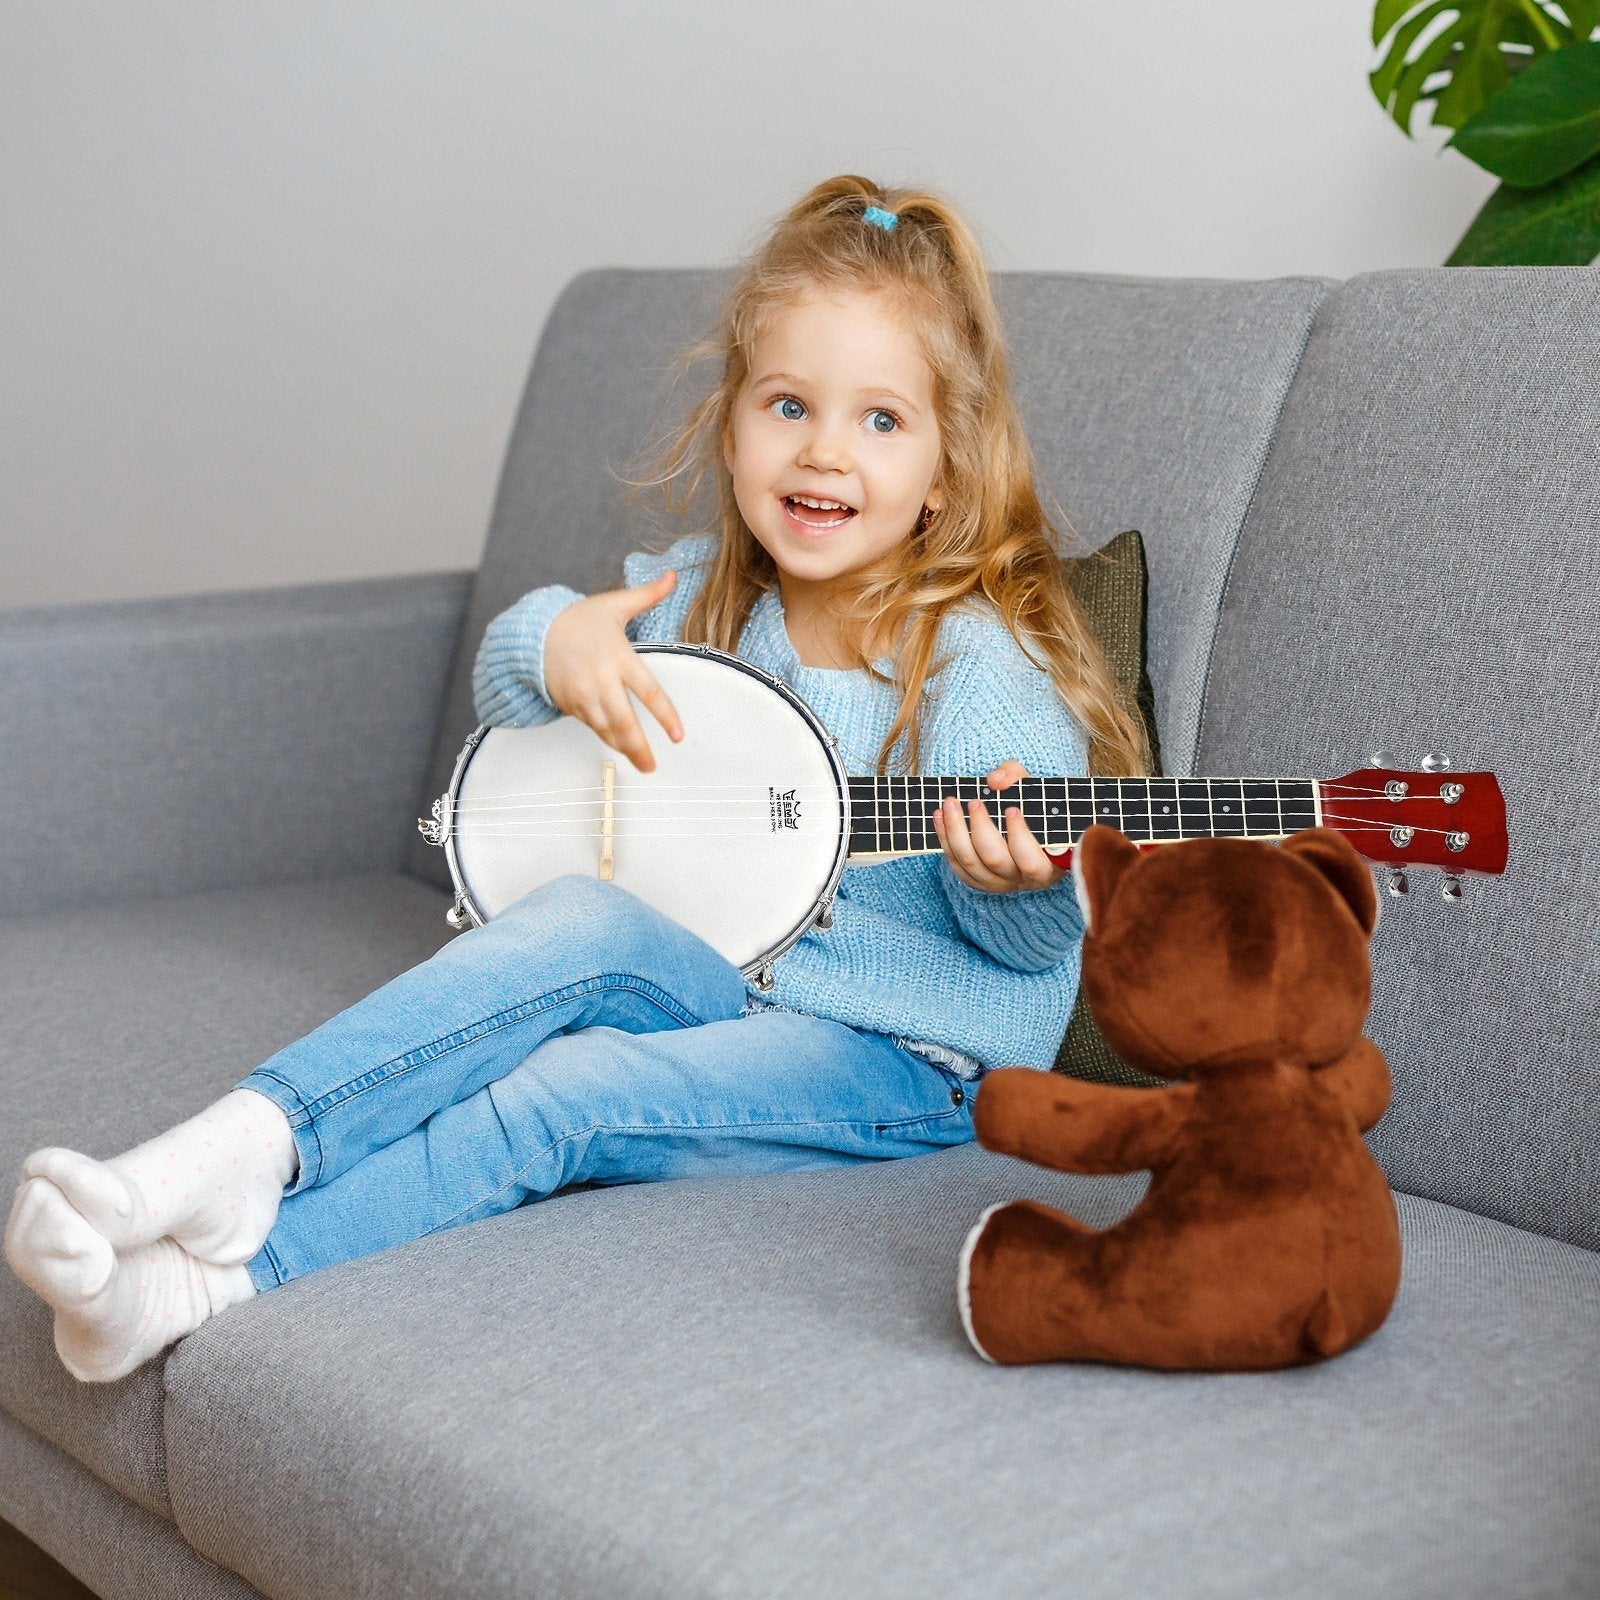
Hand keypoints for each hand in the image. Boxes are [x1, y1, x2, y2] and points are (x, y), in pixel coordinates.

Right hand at [543, 569, 684, 772]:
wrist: (535, 633)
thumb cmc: (579, 619)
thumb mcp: (614, 604)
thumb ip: (647, 594)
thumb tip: (673, 575)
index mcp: (618, 657)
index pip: (648, 691)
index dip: (665, 716)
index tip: (678, 736)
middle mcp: (600, 680)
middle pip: (624, 720)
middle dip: (639, 746)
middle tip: (652, 766)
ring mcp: (583, 695)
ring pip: (606, 728)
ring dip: (623, 747)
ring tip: (641, 763)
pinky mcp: (570, 704)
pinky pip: (592, 726)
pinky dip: (606, 737)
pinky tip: (619, 746)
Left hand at [932, 760, 1064, 893]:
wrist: (1022, 825)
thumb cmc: (1032, 808)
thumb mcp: (1031, 787)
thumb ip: (1016, 777)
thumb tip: (994, 781)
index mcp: (1047, 865)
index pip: (1032, 861)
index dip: (1019, 836)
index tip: (1011, 809)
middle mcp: (1022, 879)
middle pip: (996, 860)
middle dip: (981, 828)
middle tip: (974, 802)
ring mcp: (997, 883)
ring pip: (971, 864)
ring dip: (956, 832)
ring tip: (949, 804)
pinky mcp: (977, 881)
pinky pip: (956, 865)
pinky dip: (945, 840)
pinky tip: (940, 817)